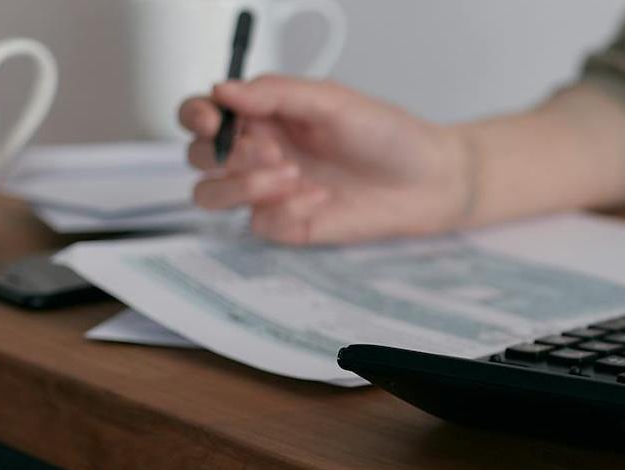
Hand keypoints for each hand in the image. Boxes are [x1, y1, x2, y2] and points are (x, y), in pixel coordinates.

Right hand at [180, 75, 469, 244]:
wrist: (428, 181)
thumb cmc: (387, 136)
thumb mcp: (333, 101)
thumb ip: (277, 93)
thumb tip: (224, 89)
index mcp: (263, 115)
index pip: (202, 114)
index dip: (196, 116)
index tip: (214, 119)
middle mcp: (258, 153)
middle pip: (198, 156)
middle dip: (225, 153)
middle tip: (274, 150)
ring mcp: (269, 192)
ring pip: (210, 194)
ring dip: (241, 184)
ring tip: (290, 173)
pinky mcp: (287, 225)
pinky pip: (259, 224)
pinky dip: (285, 210)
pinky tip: (320, 198)